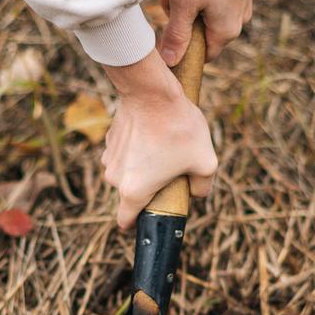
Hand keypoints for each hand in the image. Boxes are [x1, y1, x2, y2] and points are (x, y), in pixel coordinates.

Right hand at [102, 51, 216, 228]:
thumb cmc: (178, 129)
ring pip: (128, 171)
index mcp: (133, 190)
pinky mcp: (110, 138)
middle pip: (132, 193)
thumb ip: (202, 187)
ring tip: (165, 147)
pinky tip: (154, 133)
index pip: (126, 221)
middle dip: (151, 186)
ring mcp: (109, 157)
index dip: (140, 223)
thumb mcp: (205, 162)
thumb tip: (196, 193)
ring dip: (143, 166)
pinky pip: (125, 152)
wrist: (153, 91)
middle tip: (172, 170)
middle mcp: (115, 177)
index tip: (152, 215)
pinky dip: (137, 148)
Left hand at [157, 0, 271, 65]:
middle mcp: (235, 21)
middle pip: (195, 26)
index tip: (165, 23)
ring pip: (199, 5)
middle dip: (175, 5)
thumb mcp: (184, 3)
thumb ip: (176, 35)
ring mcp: (237, 3)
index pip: (200, 54)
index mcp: (225, 32)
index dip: (179, 44)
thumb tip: (171, 61)